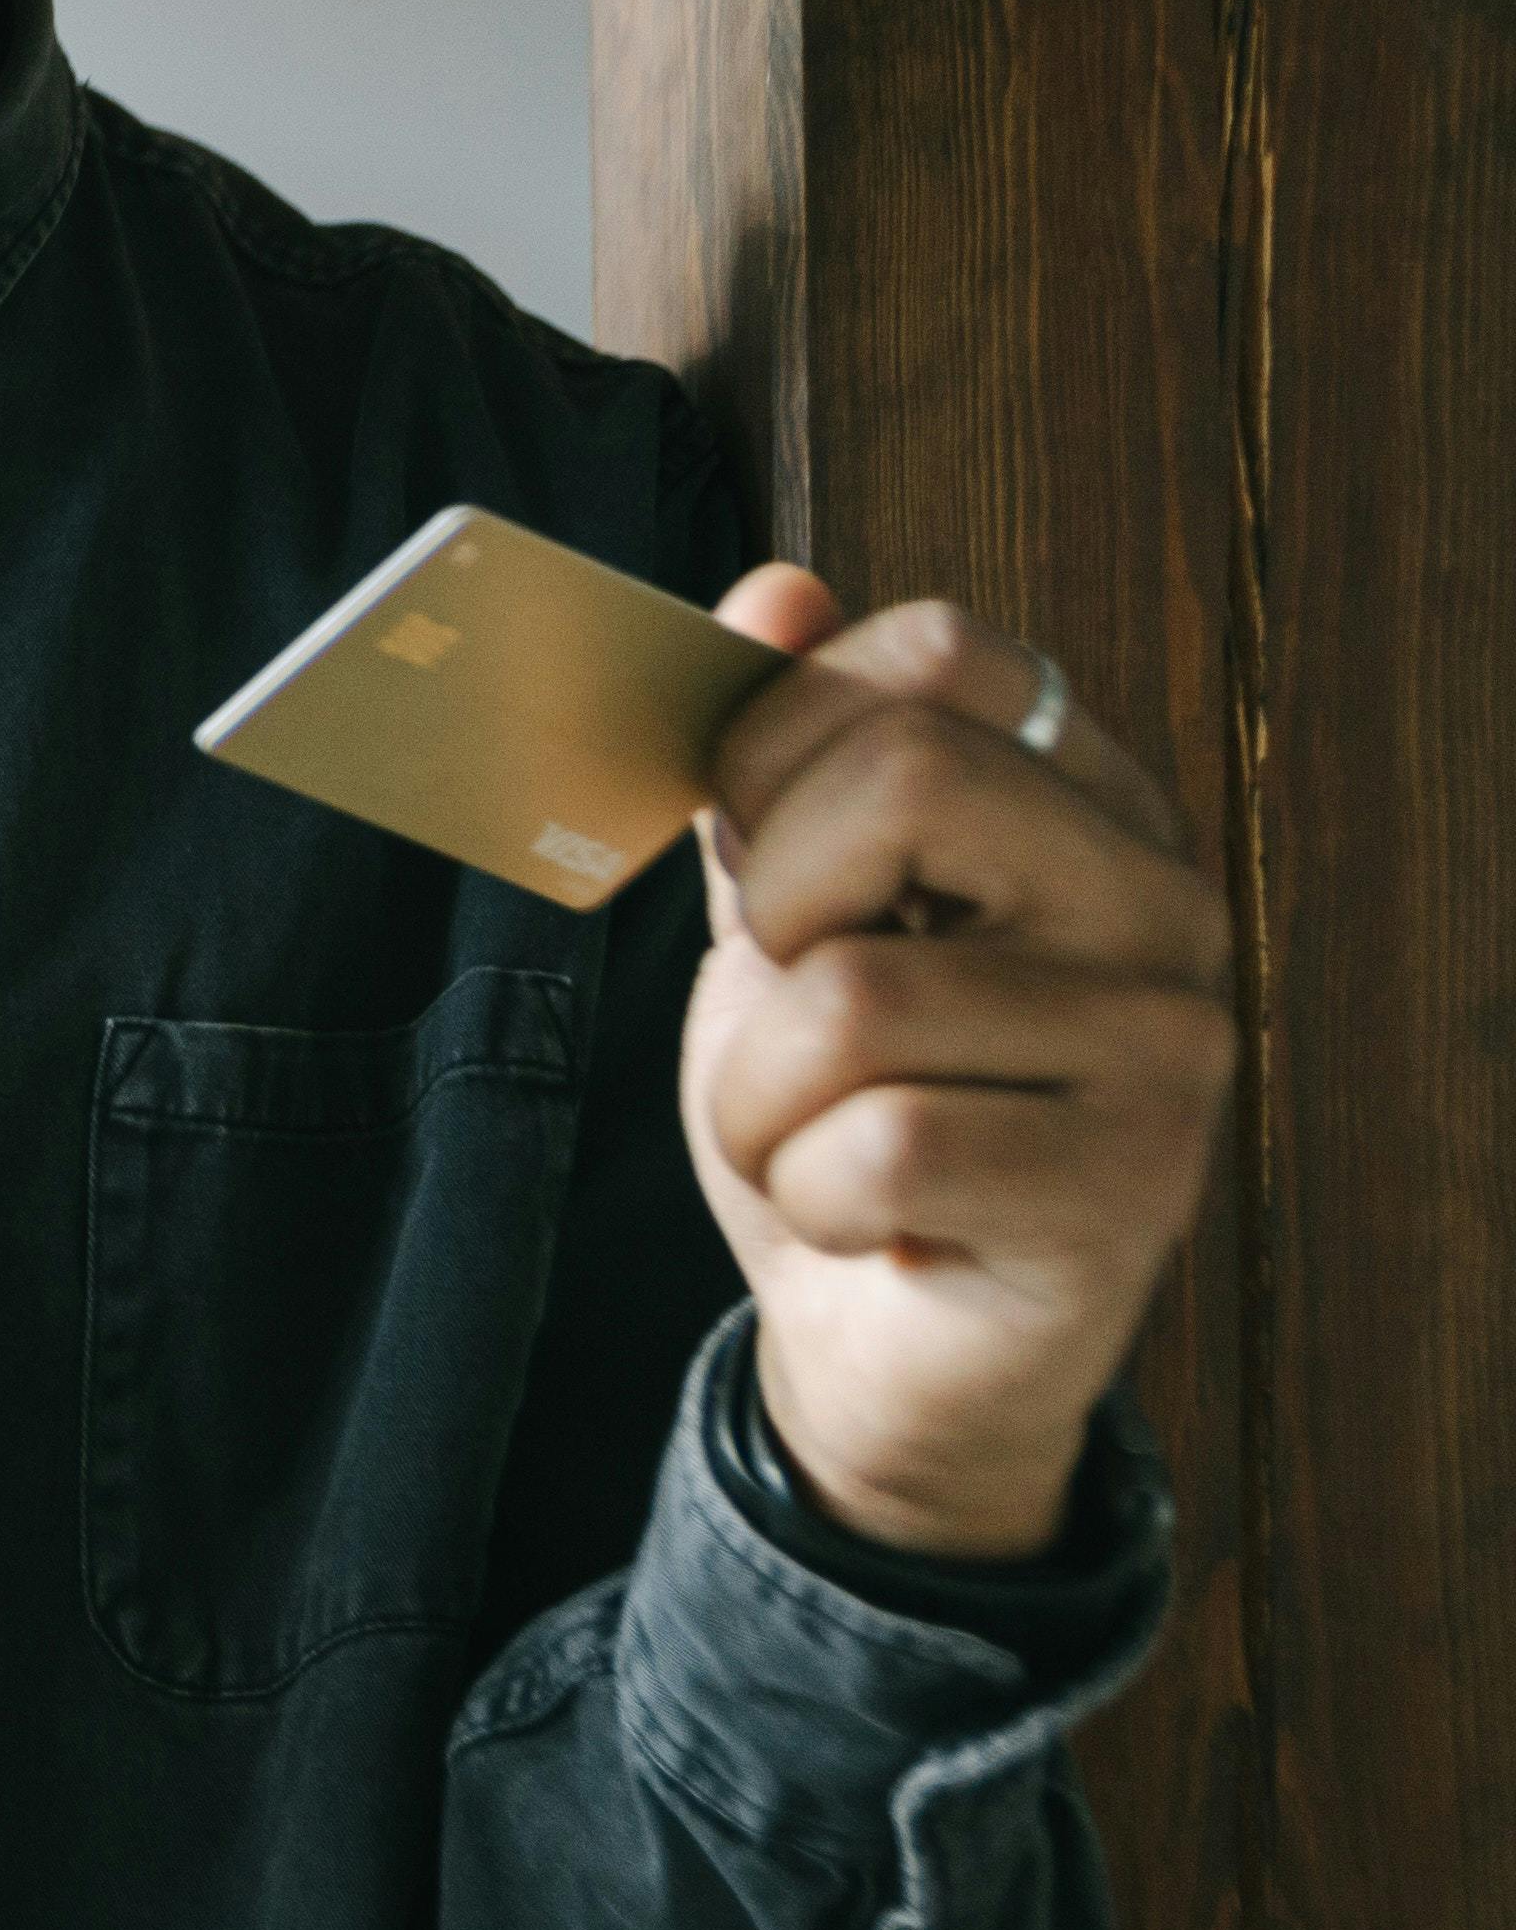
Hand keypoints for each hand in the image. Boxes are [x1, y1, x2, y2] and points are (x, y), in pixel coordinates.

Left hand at [682, 566, 1234, 1559]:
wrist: (878, 1340)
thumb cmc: (836, 1106)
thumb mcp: (782, 917)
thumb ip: (773, 765)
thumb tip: (772, 589)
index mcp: (1084, 801)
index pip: (940, 651)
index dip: (785, 735)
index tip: (761, 844)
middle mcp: (1160, 902)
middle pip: (906, 779)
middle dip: (772, 909)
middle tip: (795, 1001)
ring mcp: (1169, 1046)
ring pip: (853, 995)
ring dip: (762, 1096)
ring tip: (818, 1139)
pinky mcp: (1130, 1188)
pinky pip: (879, 1144)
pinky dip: (810, 1191)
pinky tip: (869, 1217)